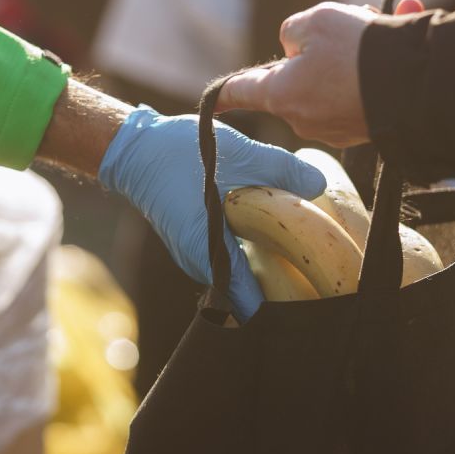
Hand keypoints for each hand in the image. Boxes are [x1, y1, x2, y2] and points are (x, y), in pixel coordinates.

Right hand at [99, 107, 325, 320]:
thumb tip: (320, 185)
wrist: (134, 148)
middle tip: (310, 273)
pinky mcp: (192, 244)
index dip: (279, 305)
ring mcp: (193, 256)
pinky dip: (246, 256)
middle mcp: (198, 263)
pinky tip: (266, 236)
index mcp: (209, 249)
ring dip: (261, 270)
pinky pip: (225, 262)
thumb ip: (281, 168)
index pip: (249, 302)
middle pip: (244, 295)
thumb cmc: (181, 152)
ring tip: (294, 254)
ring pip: (235, 278)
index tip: (308, 297)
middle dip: (276, 287)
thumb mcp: (239, 152)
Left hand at [217, 0, 422, 146]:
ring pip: (335, 79)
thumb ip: (295, 31)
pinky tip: (402, 28)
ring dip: (356, 50)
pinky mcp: (365, 128)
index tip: (211, 102)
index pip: (241, 90)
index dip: (225, 92)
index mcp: (281, 94)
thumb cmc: (360, 50)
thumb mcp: (317, 20)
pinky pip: (362, 89)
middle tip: (351, 21)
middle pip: (297, 76)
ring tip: (385, 24)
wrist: (420, 84)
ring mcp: (336, 127)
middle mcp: (304, 118)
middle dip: (320, 48)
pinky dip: (377, 64)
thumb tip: (298, 48)